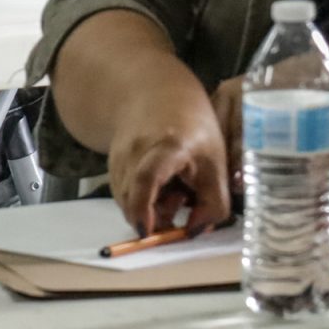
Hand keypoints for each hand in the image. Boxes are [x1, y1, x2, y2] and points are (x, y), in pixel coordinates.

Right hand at [106, 76, 235, 236]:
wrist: (155, 95)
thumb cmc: (193, 128)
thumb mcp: (217, 164)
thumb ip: (213, 205)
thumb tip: (193, 233)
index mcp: (168, 146)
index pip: (147, 177)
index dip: (144, 207)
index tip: (147, 231)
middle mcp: (135, 151)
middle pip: (133, 199)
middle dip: (155, 217)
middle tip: (181, 203)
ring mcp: (119, 157)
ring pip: (127, 202)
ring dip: (149, 209)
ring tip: (173, 191)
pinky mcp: (112, 166)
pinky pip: (124, 196)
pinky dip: (141, 201)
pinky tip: (160, 185)